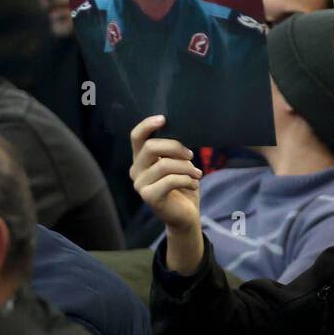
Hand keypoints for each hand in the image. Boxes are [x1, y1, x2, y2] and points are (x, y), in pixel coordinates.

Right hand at [129, 115, 203, 272]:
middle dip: (175, 147)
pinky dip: (187, 180)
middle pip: (151, 147)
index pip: (136, 137)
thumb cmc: (183, 187)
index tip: (164, 119)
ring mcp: (140, 185)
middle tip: (192, 155)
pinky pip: (171, 180)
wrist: (186, 216)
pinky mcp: (149, 197)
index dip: (147, 125)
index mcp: (141, 159)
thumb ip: (173, 151)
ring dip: (186, 167)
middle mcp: (136, 171)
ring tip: (197, 174)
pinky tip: (194, 184)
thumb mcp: (179, 164)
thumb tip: (181, 132)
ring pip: (164, 164)